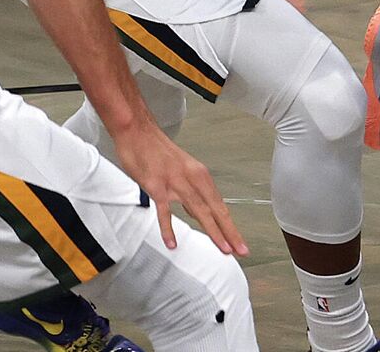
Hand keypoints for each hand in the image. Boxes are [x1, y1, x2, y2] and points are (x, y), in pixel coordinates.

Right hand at [113, 123, 248, 255]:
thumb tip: (199, 209)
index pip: (219, 205)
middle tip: (241, 250)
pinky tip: (172, 243)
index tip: (239, 242)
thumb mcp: (182, 168)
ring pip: (198, 211)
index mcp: (200, 174)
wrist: (138, 130)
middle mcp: (192, 178)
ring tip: (223, 248)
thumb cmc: (157, 151)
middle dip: (230, 232)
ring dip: (213, 231)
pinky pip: (164, 211)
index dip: (230, 225)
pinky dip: (168, 228)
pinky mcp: (156, 186)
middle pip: (215, 210)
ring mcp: (175, 182)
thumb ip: (191, 189)